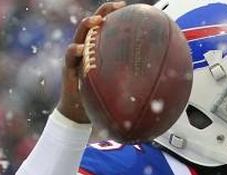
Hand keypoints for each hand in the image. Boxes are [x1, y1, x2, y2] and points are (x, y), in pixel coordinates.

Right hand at [57, 2, 125, 122]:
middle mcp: (87, 49)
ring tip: (96, 21)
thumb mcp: (118, 86)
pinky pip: (70, 56)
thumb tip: (159, 79)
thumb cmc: (100, 98)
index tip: (128, 7)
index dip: (115, 15)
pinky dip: (74, 51)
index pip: (107, 28)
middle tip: (117, 6)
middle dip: (103, 12)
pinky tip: (81, 49)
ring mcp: (76, 56)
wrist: (79, 113)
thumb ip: (132, 79)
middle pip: (94, 24)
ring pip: (80, 35)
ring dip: (87, 25)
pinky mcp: (68, 68)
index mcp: (98, 50)